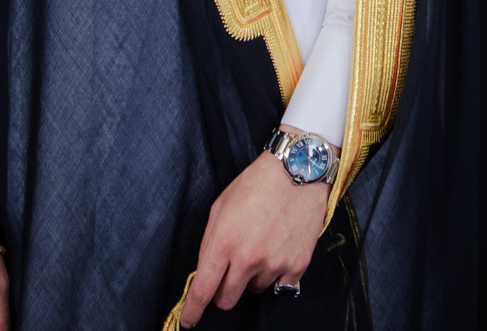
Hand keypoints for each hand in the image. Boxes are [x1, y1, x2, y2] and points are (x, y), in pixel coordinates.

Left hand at [179, 142, 333, 326]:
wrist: (297, 171)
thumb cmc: (256, 185)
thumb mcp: (220, 207)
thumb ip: (210, 243)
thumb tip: (205, 273)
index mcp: (223, 242)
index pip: (203, 290)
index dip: (192, 311)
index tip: (188, 321)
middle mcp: (248, 258)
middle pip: (227, 299)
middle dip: (224, 290)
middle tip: (231, 270)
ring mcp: (274, 264)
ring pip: (253, 290)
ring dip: (252, 277)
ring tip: (262, 245)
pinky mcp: (296, 265)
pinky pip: (280, 285)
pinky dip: (276, 273)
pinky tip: (278, 249)